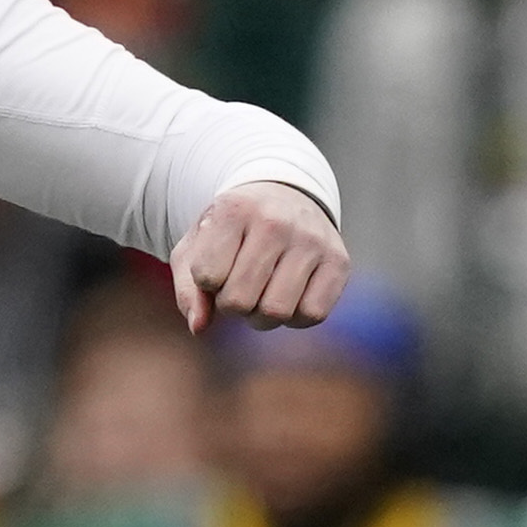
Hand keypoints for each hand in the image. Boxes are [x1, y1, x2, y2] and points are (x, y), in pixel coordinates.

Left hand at [168, 180, 345, 333]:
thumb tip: (198, 328)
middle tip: (238, 288)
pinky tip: (289, 297)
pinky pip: (312, 315)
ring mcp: (312, 239)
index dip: (206, 284)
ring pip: (276, 312)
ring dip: (261, 317)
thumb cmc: (232, 232)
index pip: (207, 276)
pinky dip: (295, 318)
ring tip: (260, 294)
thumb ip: (188, 290)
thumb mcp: (197, 248)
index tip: (216, 268)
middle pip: (240, 301)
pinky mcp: (339, 260)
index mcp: (234, 209)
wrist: (284, 198)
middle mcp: (276, 220)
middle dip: (232, 306)